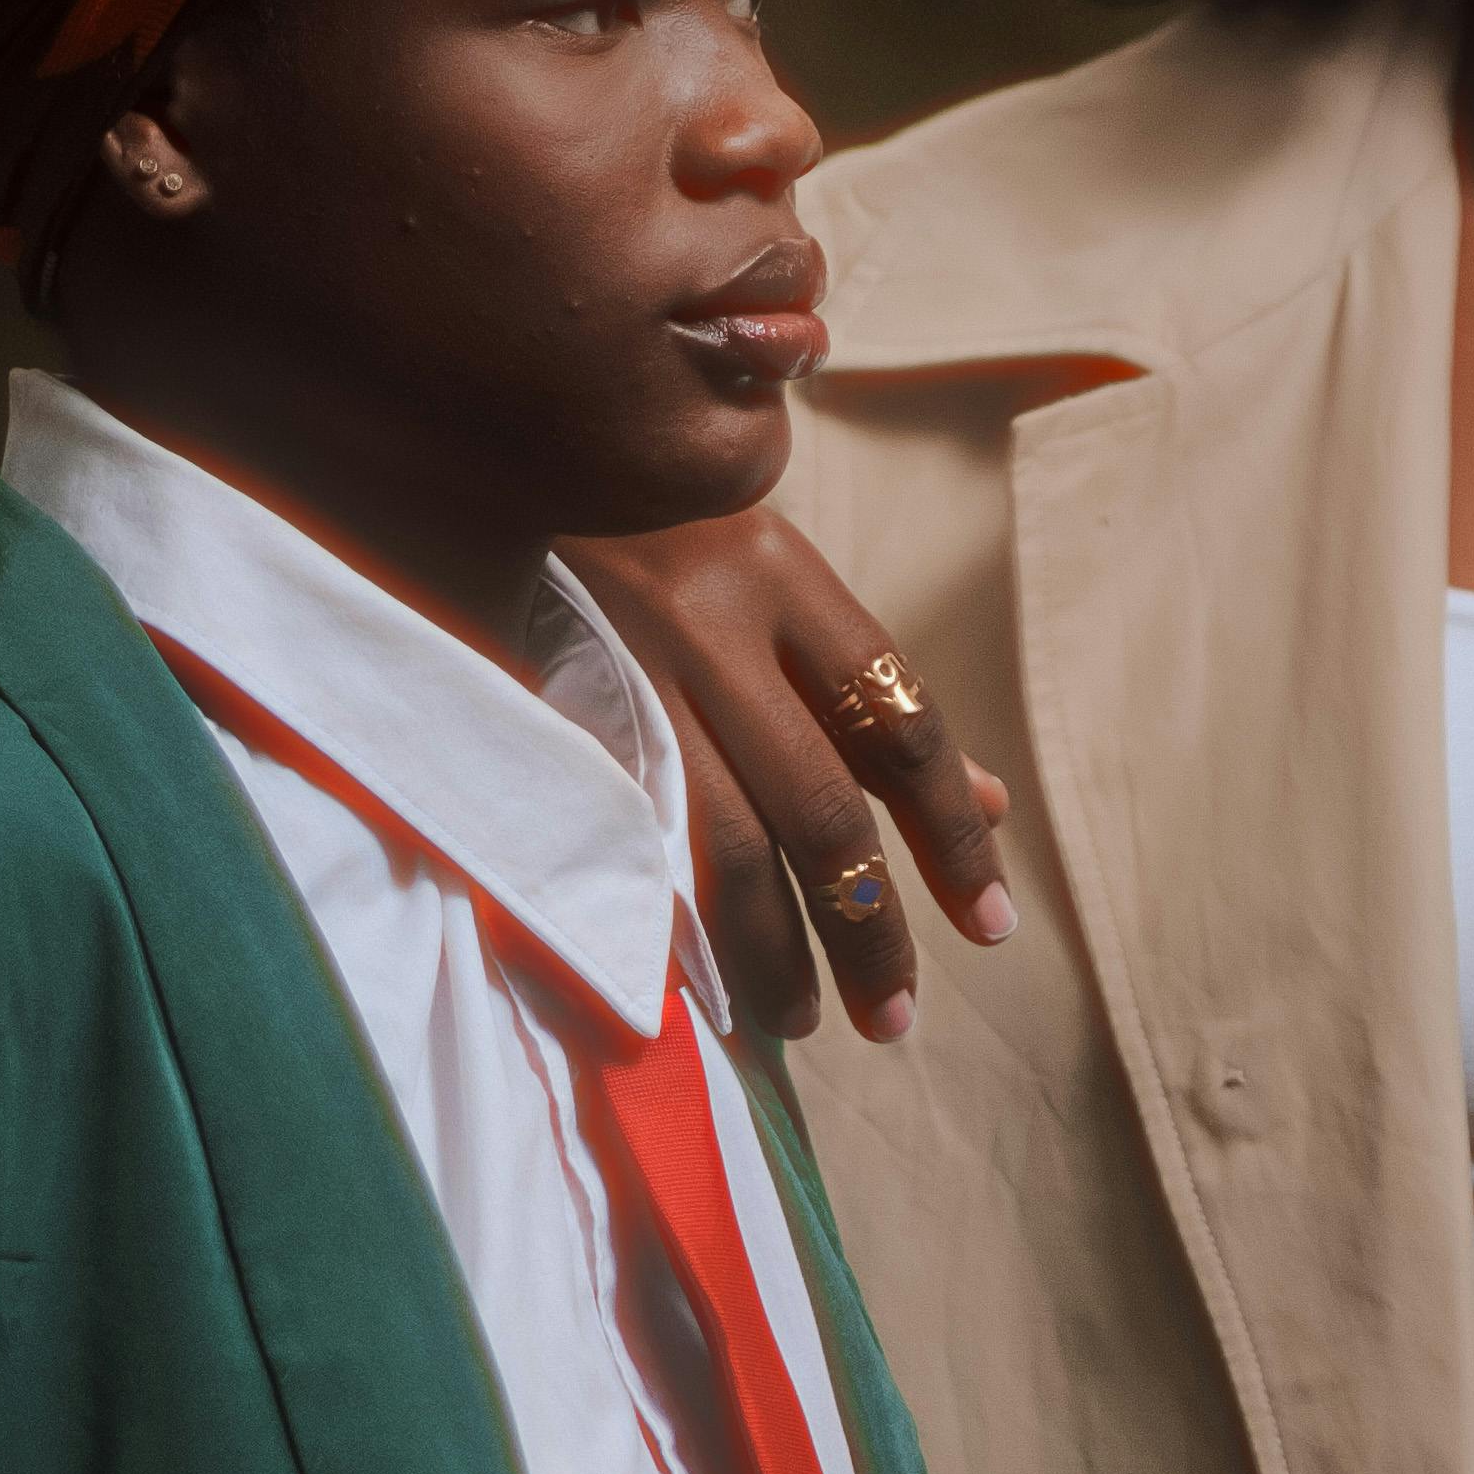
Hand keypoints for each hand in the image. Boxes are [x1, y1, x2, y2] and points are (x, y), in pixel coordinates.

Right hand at [564, 511, 1013, 1045]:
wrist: (483, 453)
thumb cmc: (648, 537)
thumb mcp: (769, 585)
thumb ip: (866, 696)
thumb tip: (987, 805)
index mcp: (780, 577)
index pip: (898, 726)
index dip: (952, 837)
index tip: (991, 927)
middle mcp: (706, 621)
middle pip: (818, 805)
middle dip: (868, 928)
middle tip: (896, 1019)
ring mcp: (616, 671)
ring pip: (720, 843)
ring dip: (774, 951)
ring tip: (806, 1020)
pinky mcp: (545, 713)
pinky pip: (628, 843)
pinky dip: (676, 923)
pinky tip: (702, 983)